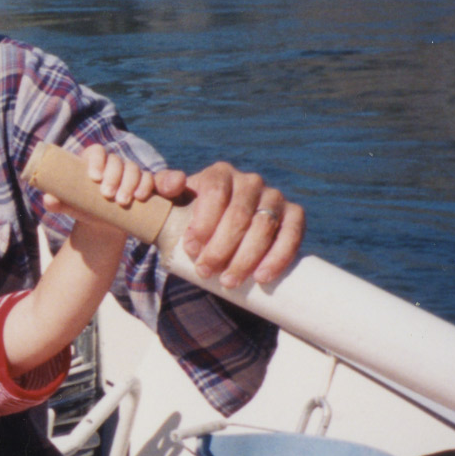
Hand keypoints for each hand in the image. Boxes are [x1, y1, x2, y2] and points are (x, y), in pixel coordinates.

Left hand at [41, 145, 156, 233]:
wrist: (100, 222)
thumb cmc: (81, 207)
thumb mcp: (66, 205)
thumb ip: (54, 201)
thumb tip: (49, 199)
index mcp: (91, 161)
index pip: (95, 151)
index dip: (96, 160)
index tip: (94, 177)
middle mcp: (111, 163)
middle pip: (115, 160)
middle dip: (113, 176)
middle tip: (107, 195)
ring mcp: (127, 172)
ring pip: (132, 168)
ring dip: (129, 183)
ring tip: (122, 202)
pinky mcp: (141, 182)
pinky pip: (147, 177)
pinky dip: (145, 185)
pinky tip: (140, 197)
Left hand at [153, 162, 302, 287]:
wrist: (220, 230)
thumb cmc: (191, 217)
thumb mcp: (172, 202)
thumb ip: (161, 188)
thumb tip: (173, 184)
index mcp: (219, 174)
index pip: (215, 193)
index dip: (204, 223)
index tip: (191, 249)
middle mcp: (250, 181)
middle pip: (239, 214)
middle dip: (221, 247)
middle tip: (205, 272)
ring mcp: (274, 197)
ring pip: (264, 226)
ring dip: (246, 257)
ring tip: (228, 281)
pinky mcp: (293, 215)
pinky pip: (292, 233)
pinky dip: (278, 257)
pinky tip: (262, 277)